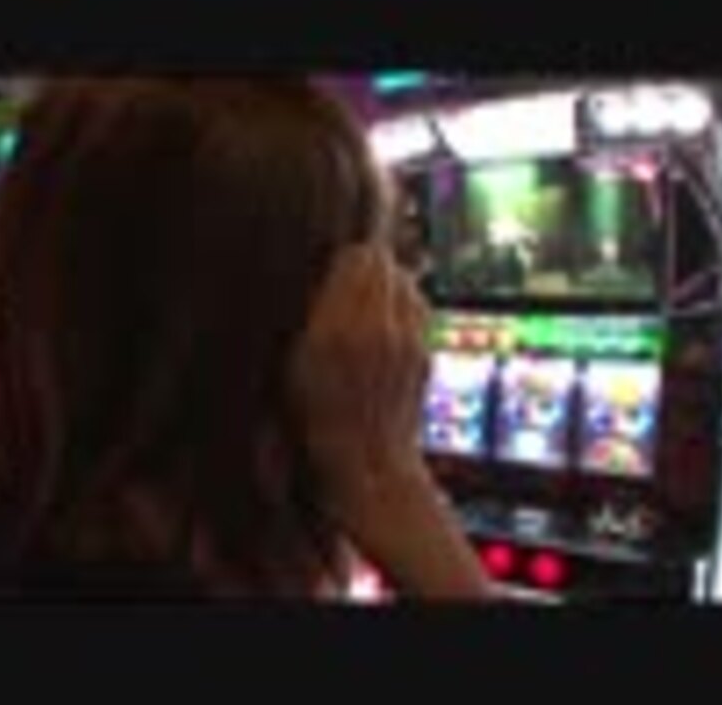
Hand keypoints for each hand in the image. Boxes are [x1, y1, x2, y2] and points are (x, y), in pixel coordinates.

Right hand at [290, 241, 428, 478]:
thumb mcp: (296, 368)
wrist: (370, 464)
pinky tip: (386, 325)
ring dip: (387, 283)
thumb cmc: (320, 423)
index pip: (357, 258)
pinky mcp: (424, 350)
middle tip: (347, 278)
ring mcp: (407, 338)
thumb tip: (332, 276)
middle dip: (366, 265)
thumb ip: (315, 316)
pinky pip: (417, 307)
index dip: (343, 258)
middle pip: (384, 262)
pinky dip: (403, 307)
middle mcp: (379, 328)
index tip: (330, 266)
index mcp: (338, 329)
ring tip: (367, 301)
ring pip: (404, 280)